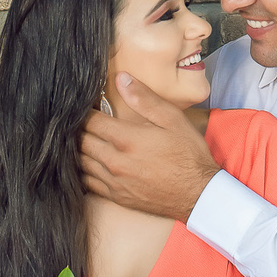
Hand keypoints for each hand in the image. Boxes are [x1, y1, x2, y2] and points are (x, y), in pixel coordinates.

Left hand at [79, 74, 218, 221]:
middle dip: (79, 128)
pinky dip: (83, 170)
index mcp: (127, 140)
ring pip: (81, 162)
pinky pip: (87, 182)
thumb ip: (144, 98)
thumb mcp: (172, 119)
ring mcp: (114, 182)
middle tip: (81, 119)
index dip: (86, 111)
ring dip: (79, 148)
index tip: (87, 105)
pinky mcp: (116, 197)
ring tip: (82, 137)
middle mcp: (115, 162)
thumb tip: (121, 79)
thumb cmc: (188, 155)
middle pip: (82, 141)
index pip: (91, 121)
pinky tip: (89, 162)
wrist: (198, 194)